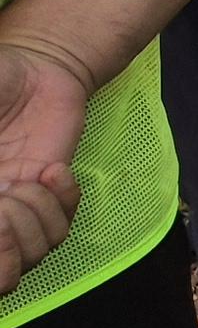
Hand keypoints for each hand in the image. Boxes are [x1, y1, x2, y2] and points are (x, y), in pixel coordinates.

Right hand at [0, 41, 89, 295]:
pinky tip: (53, 171)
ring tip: (31, 181)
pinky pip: (58, 229)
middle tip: (7, 203)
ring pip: (27, 258)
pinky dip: (61, 204)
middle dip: (5, 244)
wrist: (35, 70)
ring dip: (34, 222)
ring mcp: (10, 211)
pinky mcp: (45, 199)